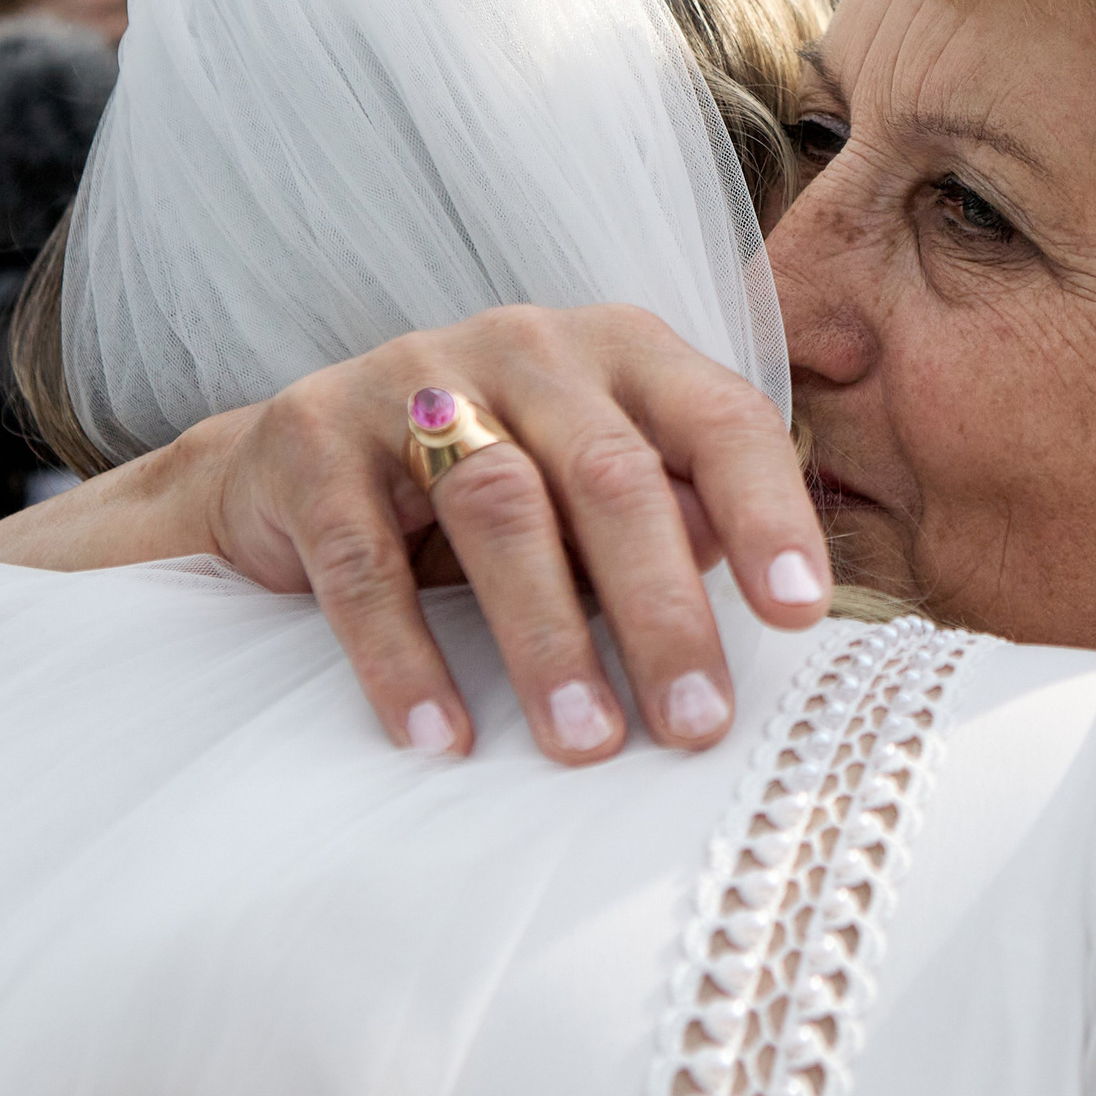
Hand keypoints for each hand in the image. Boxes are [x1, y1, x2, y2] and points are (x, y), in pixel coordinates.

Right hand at [0, 305, 829, 762]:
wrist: (292, 465)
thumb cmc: (490, 486)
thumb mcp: (594, 492)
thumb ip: (681, 519)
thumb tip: (780, 595)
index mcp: (621, 351)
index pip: (720, 419)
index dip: (768, 513)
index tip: (802, 617)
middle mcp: (524, 347)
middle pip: (611, 473)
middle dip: (662, 608)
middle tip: (696, 726)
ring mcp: (412, 383)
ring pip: (497, 506)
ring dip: (547, 638)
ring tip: (586, 747)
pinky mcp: (312, 440)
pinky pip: (365, 558)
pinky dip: (403, 656)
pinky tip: (440, 738)